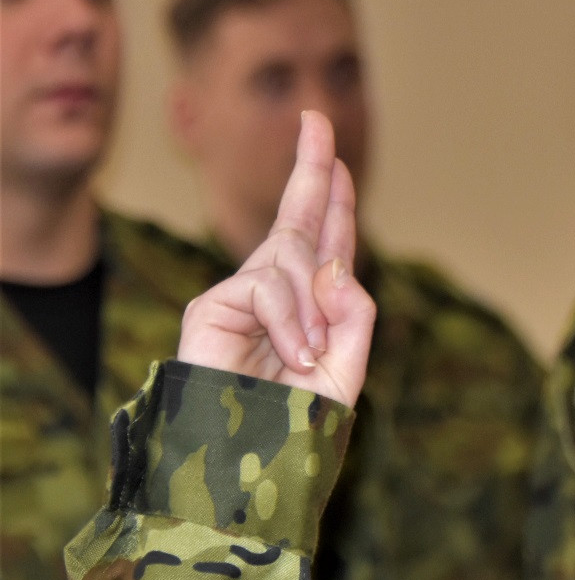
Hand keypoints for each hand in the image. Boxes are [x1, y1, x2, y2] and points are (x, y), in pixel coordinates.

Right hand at [177, 111, 373, 406]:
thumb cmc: (298, 422)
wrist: (253, 461)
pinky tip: (296, 356)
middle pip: (298, 218)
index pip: (325, 235)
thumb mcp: (349, 367)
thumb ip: (355, 315)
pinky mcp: (214, 307)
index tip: (329, 141)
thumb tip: (335, 263)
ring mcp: (242, 295)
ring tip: (311, 358)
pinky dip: (291, 321)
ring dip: (313, 307)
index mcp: (314, 302)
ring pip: (293, 258)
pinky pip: (266, 287)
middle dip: (311, 167)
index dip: (329, 189)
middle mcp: (278, 289)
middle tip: (316, 118)